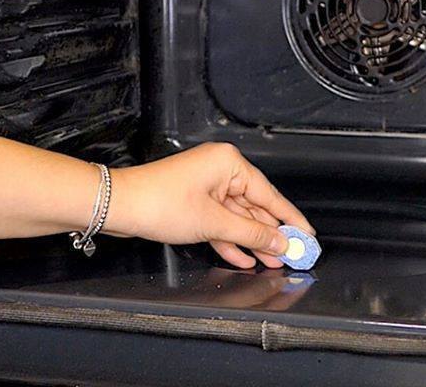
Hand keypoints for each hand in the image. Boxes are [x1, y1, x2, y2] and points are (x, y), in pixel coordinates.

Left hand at [106, 143, 314, 268]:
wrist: (120, 206)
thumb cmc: (159, 202)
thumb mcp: (213, 223)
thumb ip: (251, 234)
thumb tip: (278, 242)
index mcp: (229, 163)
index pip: (269, 194)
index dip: (289, 218)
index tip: (306, 235)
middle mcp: (220, 169)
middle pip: (255, 206)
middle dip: (271, 234)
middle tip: (291, 254)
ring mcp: (206, 186)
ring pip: (237, 216)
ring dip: (252, 241)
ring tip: (271, 262)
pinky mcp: (194, 201)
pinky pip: (220, 221)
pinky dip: (231, 239)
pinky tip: (244, 258)